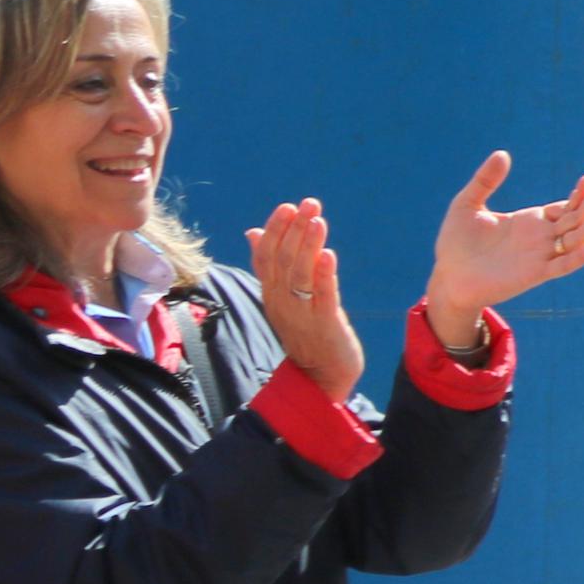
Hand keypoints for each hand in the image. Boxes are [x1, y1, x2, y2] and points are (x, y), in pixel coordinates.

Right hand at [248, 200, 363, 397]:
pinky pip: (321, 298)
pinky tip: (329, 255)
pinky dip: (323, 275)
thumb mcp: (285, 299)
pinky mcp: (325, 326)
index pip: (266, 256)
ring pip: (299, 274)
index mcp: (271, 294)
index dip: (276, 229)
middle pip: (282, 260)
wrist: (320, 379)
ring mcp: (301, 314)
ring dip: (308, 245)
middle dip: (295, 229)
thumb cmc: (307, 334)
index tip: (288, 207)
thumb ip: (272, 267)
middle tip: (309, 204)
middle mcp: (281, 302)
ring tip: (318, 221)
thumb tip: (253, 232)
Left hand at [425, 154, 583, 353]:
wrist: (448, 276)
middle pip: (576, 219)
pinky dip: (583, 256)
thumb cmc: (456, 243)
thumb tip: (502, 153)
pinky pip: (565, 264)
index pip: (563, 207)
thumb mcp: (468, 204)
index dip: (578, 194)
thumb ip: (486, 180)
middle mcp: (540, 238)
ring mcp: (540, 256)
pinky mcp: (536, 274)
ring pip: (577, 239)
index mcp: (529, 221)